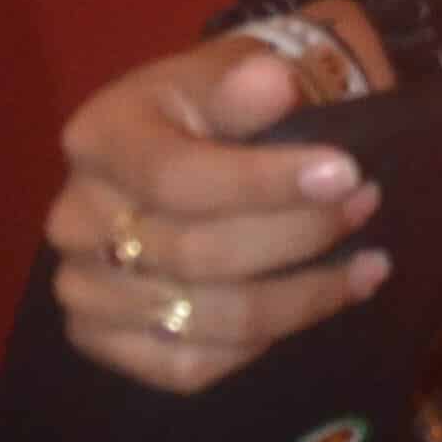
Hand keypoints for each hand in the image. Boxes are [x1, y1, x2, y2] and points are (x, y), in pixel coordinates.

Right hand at [48, 39, 384, 394]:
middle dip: (299, 234)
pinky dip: (261, 343)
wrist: (182, 148)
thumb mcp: (227, 75)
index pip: (179, 177)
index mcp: (99, 138)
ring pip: (207, 318)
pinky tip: (312, 305)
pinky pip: (189, 366)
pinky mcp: (99, 340)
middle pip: (198, 254)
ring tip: (366, 264)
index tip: (346, 172)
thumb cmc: (212, 108)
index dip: (264, 182)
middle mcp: (74, 219)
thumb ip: (243, 83)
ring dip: (302, 296)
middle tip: (366, 206)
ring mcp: (82, 287)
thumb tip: (271, 82)